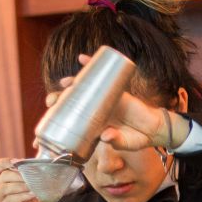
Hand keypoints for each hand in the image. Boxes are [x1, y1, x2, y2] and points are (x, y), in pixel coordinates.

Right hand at [0, 157, 44, 201]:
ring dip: (22, 184)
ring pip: (5, 187)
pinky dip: (22, 195)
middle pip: (2, 176)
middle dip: (20, 173)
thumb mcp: (33, 197)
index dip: (3, 161)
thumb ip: (30, 184)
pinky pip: (9, 200)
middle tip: (35, 174)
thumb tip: (35, 169)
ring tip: (35, 185)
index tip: (19, 161)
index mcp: (2, 188)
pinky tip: (33, 194)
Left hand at [46, 54, 189, 151]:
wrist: (154, 128)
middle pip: (71, 101)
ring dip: (72, 82)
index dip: (58, 121)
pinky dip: (92, 64)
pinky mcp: (115, 89)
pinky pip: (102, 75)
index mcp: (91, 124)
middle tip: (51, 101)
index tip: (47, 125)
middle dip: (59, 99)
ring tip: (65, 82)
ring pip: (83, 87)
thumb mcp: (126, 143)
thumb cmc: (137, 138)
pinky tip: (82, 58)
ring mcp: (103, 98)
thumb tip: (105, 136)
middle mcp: (93, 110)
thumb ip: (116, 140)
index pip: (70, 121)